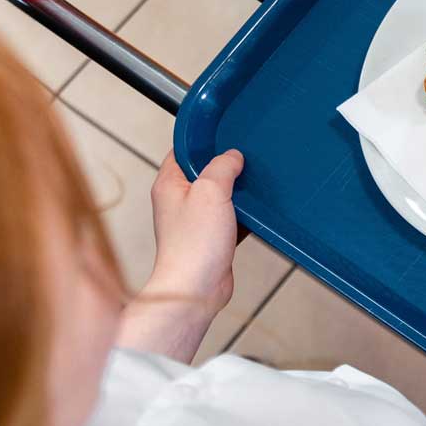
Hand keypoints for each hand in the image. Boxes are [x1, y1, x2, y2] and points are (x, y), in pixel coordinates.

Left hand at [142, 150, 243, 315]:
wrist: (197, 289)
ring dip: (238, 193)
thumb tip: (232, 156)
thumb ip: (222, 167)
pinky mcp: (212, 238)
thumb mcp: (210, 191)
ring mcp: (195, 221)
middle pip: (206, 172)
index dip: (203, 142)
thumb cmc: (193, 246)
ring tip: (253, 186)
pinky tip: (256, 213)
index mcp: (170, 184)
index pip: (183, 150)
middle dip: (227, 168)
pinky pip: (231, 218)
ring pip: (221, 195)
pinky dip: (243, 215)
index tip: (224, 136)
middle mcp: (179, 201)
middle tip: (245, 161)